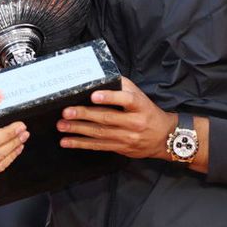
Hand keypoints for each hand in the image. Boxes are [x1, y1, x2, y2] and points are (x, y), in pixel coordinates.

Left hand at [57, 77, 175, 159]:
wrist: (163, 137)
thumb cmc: (147, 111)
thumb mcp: (140, 95)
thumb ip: (122, 86)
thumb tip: (100, 78)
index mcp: (139, 106)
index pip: (125, 100)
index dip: (109, 97)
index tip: (93, 95)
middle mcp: (134, 122)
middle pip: (106, 118)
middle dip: (84, 115)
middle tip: (66, 111)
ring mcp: (127, 137)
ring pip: (99, 134)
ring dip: (78, 130)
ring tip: (62, 125)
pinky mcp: (120, 148)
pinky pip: (98, 146)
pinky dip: (81, 144)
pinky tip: (67, 141)